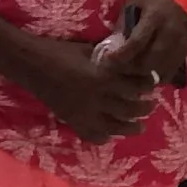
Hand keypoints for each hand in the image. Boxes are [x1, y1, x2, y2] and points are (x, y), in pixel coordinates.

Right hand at [19, 37, 156, 143]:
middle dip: (144, 108)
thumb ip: (109, 60)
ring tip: (139, 125)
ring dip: (132, 127)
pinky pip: (95, 136)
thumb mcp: (89, 50)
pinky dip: (106, 136)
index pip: (135, 86)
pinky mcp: (74, 122)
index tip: (153, 84)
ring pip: (117, 128)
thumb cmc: (60, 52)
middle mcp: (98, 100)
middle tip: (151, 104)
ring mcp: (85, 114)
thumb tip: (128, 62)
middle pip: (130, 110)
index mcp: (103, 78)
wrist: (32, 65)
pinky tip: (111, 132)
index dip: (147, 86)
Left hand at [108, 0, 186, 85]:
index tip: (108, 60)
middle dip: (130, 69)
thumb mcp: (133, 3)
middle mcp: (168, 32)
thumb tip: (112, 46)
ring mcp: (179, 44)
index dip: (121, 55)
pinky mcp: (184, 52)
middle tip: (117, 69)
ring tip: (129, 74)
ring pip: (159, 70)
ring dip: (142, 76)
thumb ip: (124, 24)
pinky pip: (170, 72)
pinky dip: (156, 77)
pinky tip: (145, 75)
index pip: (137, 42)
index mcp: (154, 17)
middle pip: (148, 60)